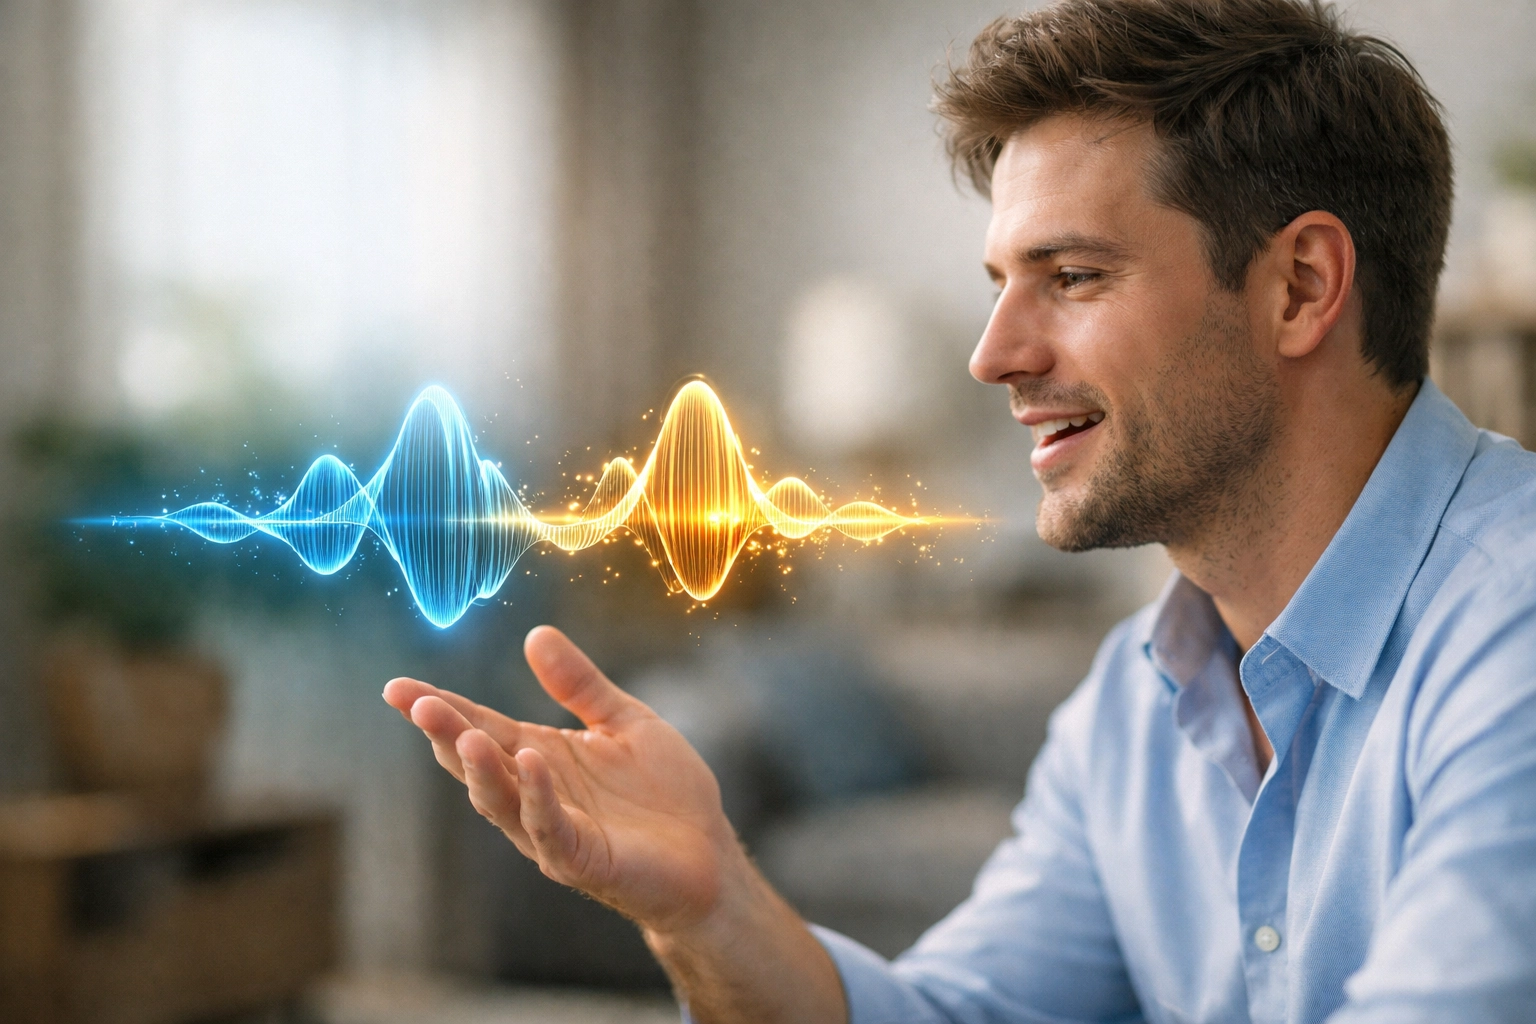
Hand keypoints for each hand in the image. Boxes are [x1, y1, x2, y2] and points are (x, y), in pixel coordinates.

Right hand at [382, 625, 738, 931]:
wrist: (708, 852)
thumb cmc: (664, 792)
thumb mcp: (623, 721)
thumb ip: (579, 684)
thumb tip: (534, 634)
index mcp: (538, 756)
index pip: (479, 727)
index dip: (439, 707)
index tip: (397, 687)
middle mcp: (534, 794)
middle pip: (478, 763)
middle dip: (446, 734)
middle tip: (416, 703)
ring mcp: (554, 830)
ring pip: (501, 801)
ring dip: (480, 769)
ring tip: (464, 734)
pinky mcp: (582, 859)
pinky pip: (550, 828)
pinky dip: (538, 796)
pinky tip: (531, 762)